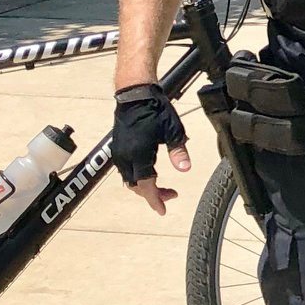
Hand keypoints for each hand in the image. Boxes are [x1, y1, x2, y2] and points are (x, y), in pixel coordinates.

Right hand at [112, 82, 189, 214]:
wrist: (135, 94)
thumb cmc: (154, 109)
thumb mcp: (173, 131)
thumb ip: (178, 152)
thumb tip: (185, 169)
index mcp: (139, 154)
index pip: (146, 185)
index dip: (155, 200)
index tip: (163, 210)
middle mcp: (125, 156)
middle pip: (136, 186)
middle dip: (153, 195)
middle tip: (171, 195)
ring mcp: (120, 152)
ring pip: (130, 179)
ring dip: (145, 186)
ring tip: (163, 187)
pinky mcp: (119, 147)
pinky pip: (126, 170)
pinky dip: (138, 177)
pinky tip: (150, 173)